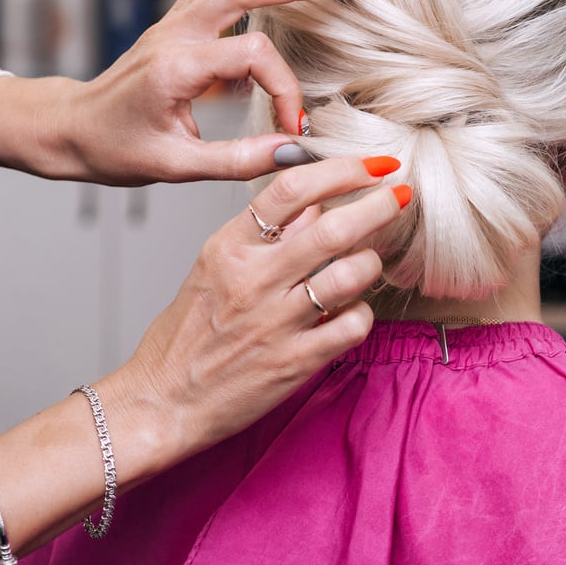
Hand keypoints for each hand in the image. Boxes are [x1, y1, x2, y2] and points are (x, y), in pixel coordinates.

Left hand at [0, 0, 356, 184]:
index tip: (295, 125)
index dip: (285, 90)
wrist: (68, 130)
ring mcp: (172, 24)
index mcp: (177, 67)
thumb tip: (291, 151)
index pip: (253, 58)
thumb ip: (237, 159)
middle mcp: (174, 35)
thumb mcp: (175, 166)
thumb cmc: (113, 149)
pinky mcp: (174, 24)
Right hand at [94, 156, 410, 478]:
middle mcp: (254, 279)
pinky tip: (351, 313)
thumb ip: (266, 234)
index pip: (291, 188)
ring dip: (371, 262)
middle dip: (378, 204)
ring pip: (350, 274)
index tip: (372, 165)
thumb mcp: (214, 267)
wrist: (163, 399)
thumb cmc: (189, 333)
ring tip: (370, 261)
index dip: (341, 169)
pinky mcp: (296, 361)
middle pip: (332, 227)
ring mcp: (277, 322)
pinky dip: (363, 313)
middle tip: (402, 194)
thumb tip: (318, 202)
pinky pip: (353, 325)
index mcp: (230, 247)